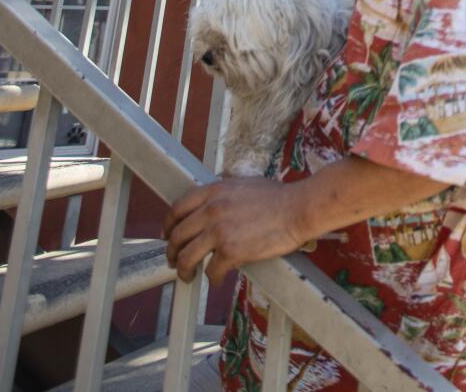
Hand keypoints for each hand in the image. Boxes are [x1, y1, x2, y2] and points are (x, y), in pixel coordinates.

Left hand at [164, 176, 311, 286]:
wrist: (298, 209)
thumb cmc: (279, 197)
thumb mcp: (244, 185)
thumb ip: (223, 194)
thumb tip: (214, 207)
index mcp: (213, 191)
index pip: (177, 209)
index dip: (168, 225)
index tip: (167, 236)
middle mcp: (211, 210)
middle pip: (177, 235)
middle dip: (172, 252)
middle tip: (174, 261)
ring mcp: (220, 232)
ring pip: (187, 257)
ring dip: (184, 270)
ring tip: (187, 276)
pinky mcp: (231, 251)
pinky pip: (211, 270)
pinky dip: (211, 278)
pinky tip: (215, 280)